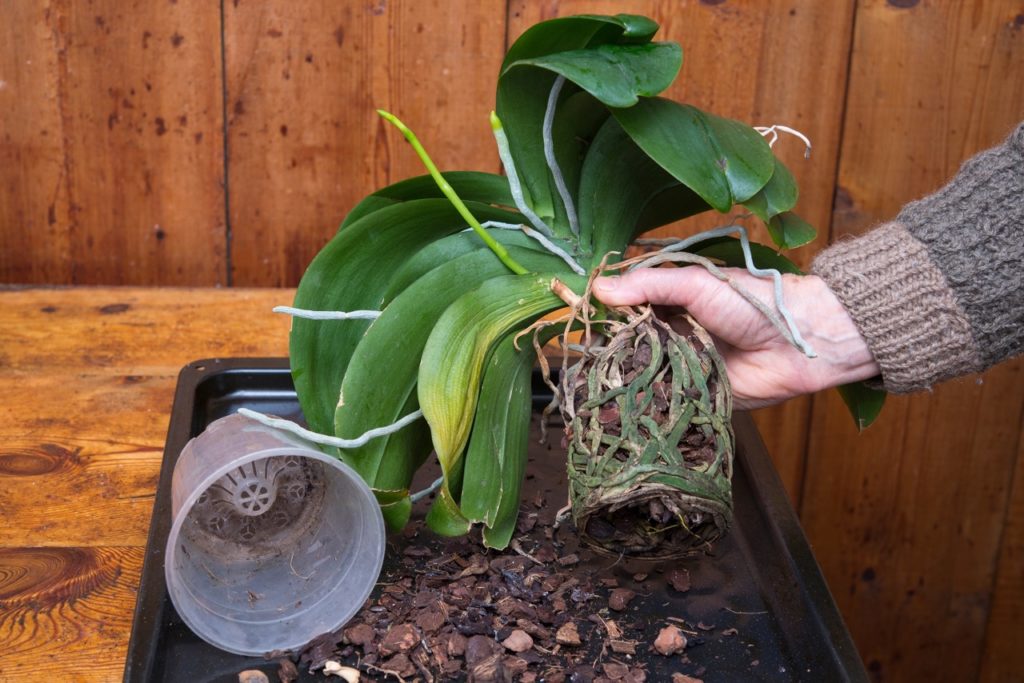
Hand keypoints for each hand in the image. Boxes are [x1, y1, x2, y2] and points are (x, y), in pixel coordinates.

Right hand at [592, 267, 879, 408]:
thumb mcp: (696, 284)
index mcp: (666, 303)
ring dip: (619, 383)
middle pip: (624, 346)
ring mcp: (677, 368)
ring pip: (638, 376)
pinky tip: (617, 412)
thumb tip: (598, 288)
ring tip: (588, 391)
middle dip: (603, 354)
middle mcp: (667, 335)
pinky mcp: (690, 397)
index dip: (598, 314)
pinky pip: (661, 402)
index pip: (622, 308)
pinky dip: (643, 406)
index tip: (572, 318)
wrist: (798, 343)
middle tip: (577, 362)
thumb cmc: (751, 303)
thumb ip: (650, 285)